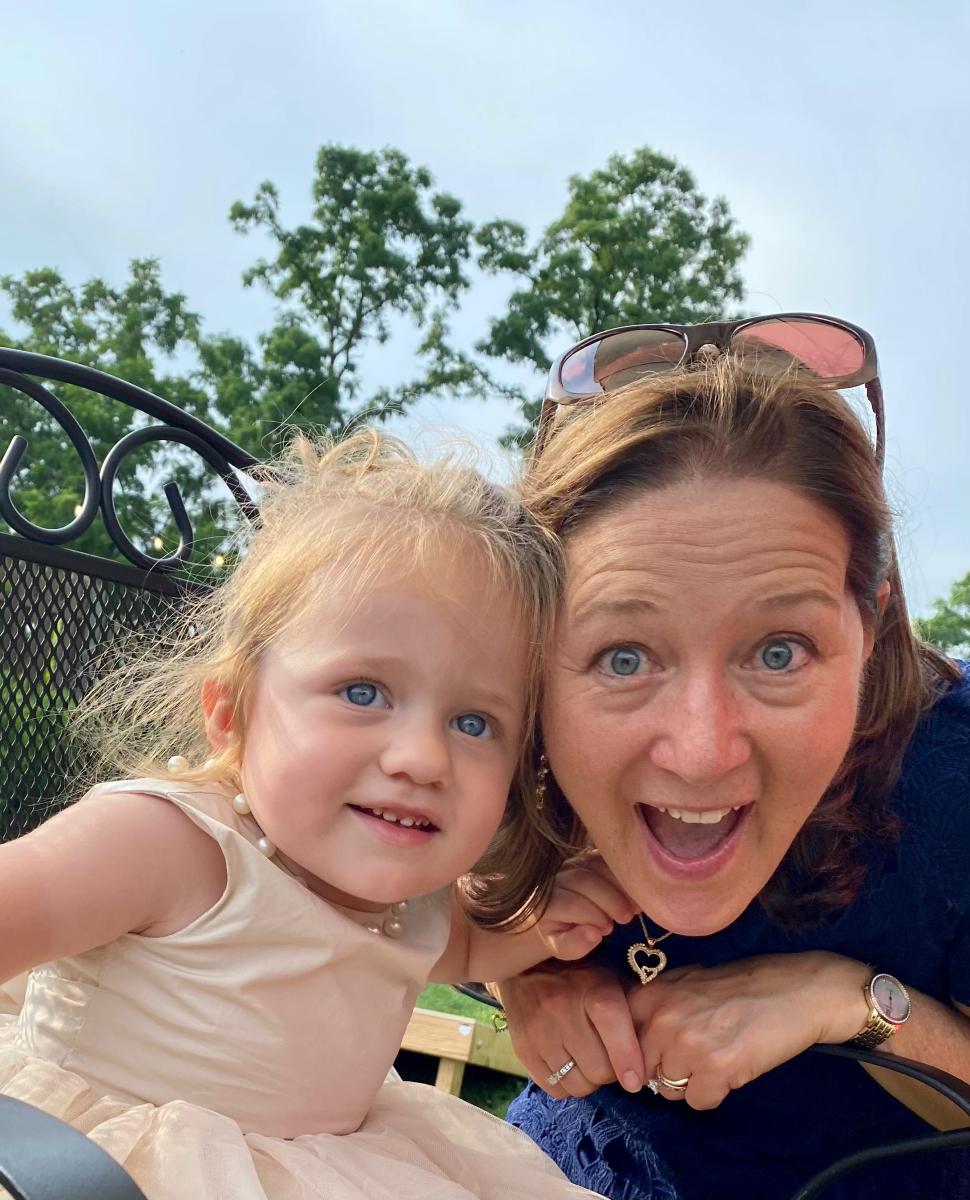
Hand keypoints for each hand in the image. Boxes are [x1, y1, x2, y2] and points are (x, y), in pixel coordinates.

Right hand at [495, 961, 645, 1097]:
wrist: (527, 969)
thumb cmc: (582, 977)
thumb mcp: (610, 981)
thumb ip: (632, 1011)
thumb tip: (656, 1051)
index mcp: (594, 989)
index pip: (614, 1030)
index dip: (627, 1059)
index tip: (635, 1080)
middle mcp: (564, 1009)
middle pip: (598, 1069)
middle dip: (609, 1071)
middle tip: (608, 1060)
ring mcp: (539, 1030)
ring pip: (577, 1084)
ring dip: (587, 1080)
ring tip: (587, 1061)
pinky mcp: (522, 1048)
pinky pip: (553, 1088)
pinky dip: (565, 1084)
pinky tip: (568, 1065)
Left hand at [535, 855, 636, 961]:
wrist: (554, 912)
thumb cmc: (560, 932)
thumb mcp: (563, 947)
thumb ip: (575, 945)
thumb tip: (594, 934)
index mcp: (545, 901)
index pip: (571, 904)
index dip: (593, 916)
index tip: (607, 930)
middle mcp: (555, 876)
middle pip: (585, 881)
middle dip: (610, 900)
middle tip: (626, 918)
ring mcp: (571, 862)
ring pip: (598, 865)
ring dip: (621, 885)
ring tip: (634, 906)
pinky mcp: (587, 855)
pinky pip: (607, 858)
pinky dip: (624, 873)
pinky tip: (635, 890)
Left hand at [630, 951, 869, 1109]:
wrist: (792, 990)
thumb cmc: (739, 985)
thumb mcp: (685, 981)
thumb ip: (655, 1007)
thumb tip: (629, 1044)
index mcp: (651, 994)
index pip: (619, 1041)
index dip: (636, 1052)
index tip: (652, 1053)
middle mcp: (662, 1019)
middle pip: (643, 1070)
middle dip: (666, 1069)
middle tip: (696, 1052)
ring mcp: (687, 1045)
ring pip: (669, 1090)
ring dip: (691, 1081)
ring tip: (717, 1054)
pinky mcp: (716, 1070)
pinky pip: (699, 1102)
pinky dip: (716, 1092)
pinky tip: (732, 1067)